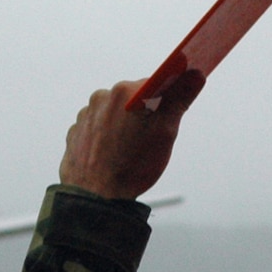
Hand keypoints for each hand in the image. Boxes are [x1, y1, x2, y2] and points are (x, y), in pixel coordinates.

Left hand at [58, 70, 205, 199]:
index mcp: (126, 92)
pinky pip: (98, 128)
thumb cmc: (132, 166)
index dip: (165, 101)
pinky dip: (107, 138)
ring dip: (124, 127)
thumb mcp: (165, 132)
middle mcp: (102, 97)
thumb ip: (180, 98)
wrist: (97, 197)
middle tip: (149, 140)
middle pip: (133, 99)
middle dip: (144, 116)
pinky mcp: (77, 131)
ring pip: (114, 114)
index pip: (155, 84)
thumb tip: (195, 74)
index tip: (169, 110)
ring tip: (129, 152)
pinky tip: (113, 155)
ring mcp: (86, 114)